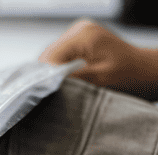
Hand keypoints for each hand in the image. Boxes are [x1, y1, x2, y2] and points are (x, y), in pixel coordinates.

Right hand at [39, 19, 157, 100]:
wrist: (140, 70)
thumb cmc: (127, 74)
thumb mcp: (99, 79)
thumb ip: (73, 78)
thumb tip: (49, 82)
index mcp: (84, 35)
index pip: (51, 56)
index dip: (45, 75)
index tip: (45, 91)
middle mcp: (78, 29)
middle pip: (48, 55)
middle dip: (48, 74)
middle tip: (52, 91)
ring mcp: (78, 33)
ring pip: (51, 56)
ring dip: (53, 72)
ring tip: (60, 85)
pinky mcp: (78, 41)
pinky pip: (59, 55)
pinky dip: (59, 68)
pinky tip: (65, 78)